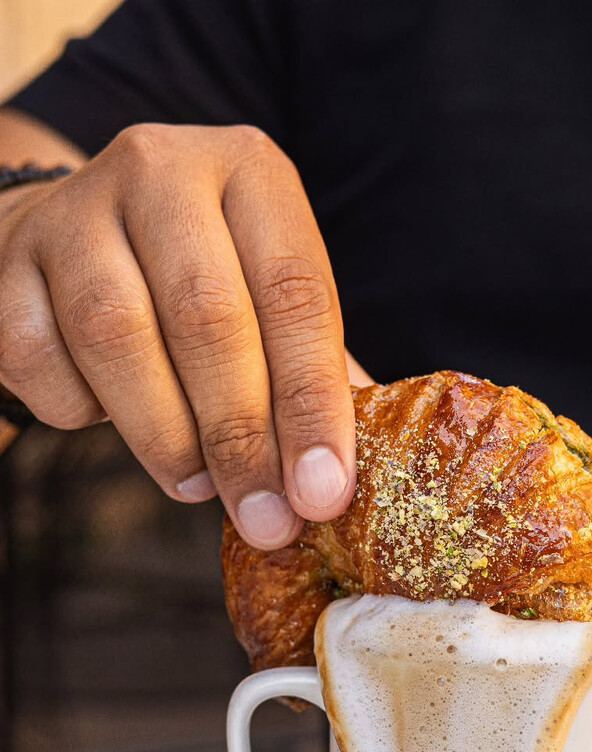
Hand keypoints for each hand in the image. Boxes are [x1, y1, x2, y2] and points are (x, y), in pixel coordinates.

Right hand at [0, 124, 364, 548]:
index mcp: (252, 174)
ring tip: (198, 487)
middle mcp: (162, 170)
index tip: (324, 493)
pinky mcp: (8, 259)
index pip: (295, 296)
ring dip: (166, 435)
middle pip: (207, 316)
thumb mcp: (272, 301)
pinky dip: (78, 409)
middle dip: (242, 438)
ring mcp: (74, 208)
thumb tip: (335, 481)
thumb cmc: (206, 282)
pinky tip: (110, 420)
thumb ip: (313, 374)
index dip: (312, 406)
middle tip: (267, 518)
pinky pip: (38, 354)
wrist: (83, 232)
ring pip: (116, 333)